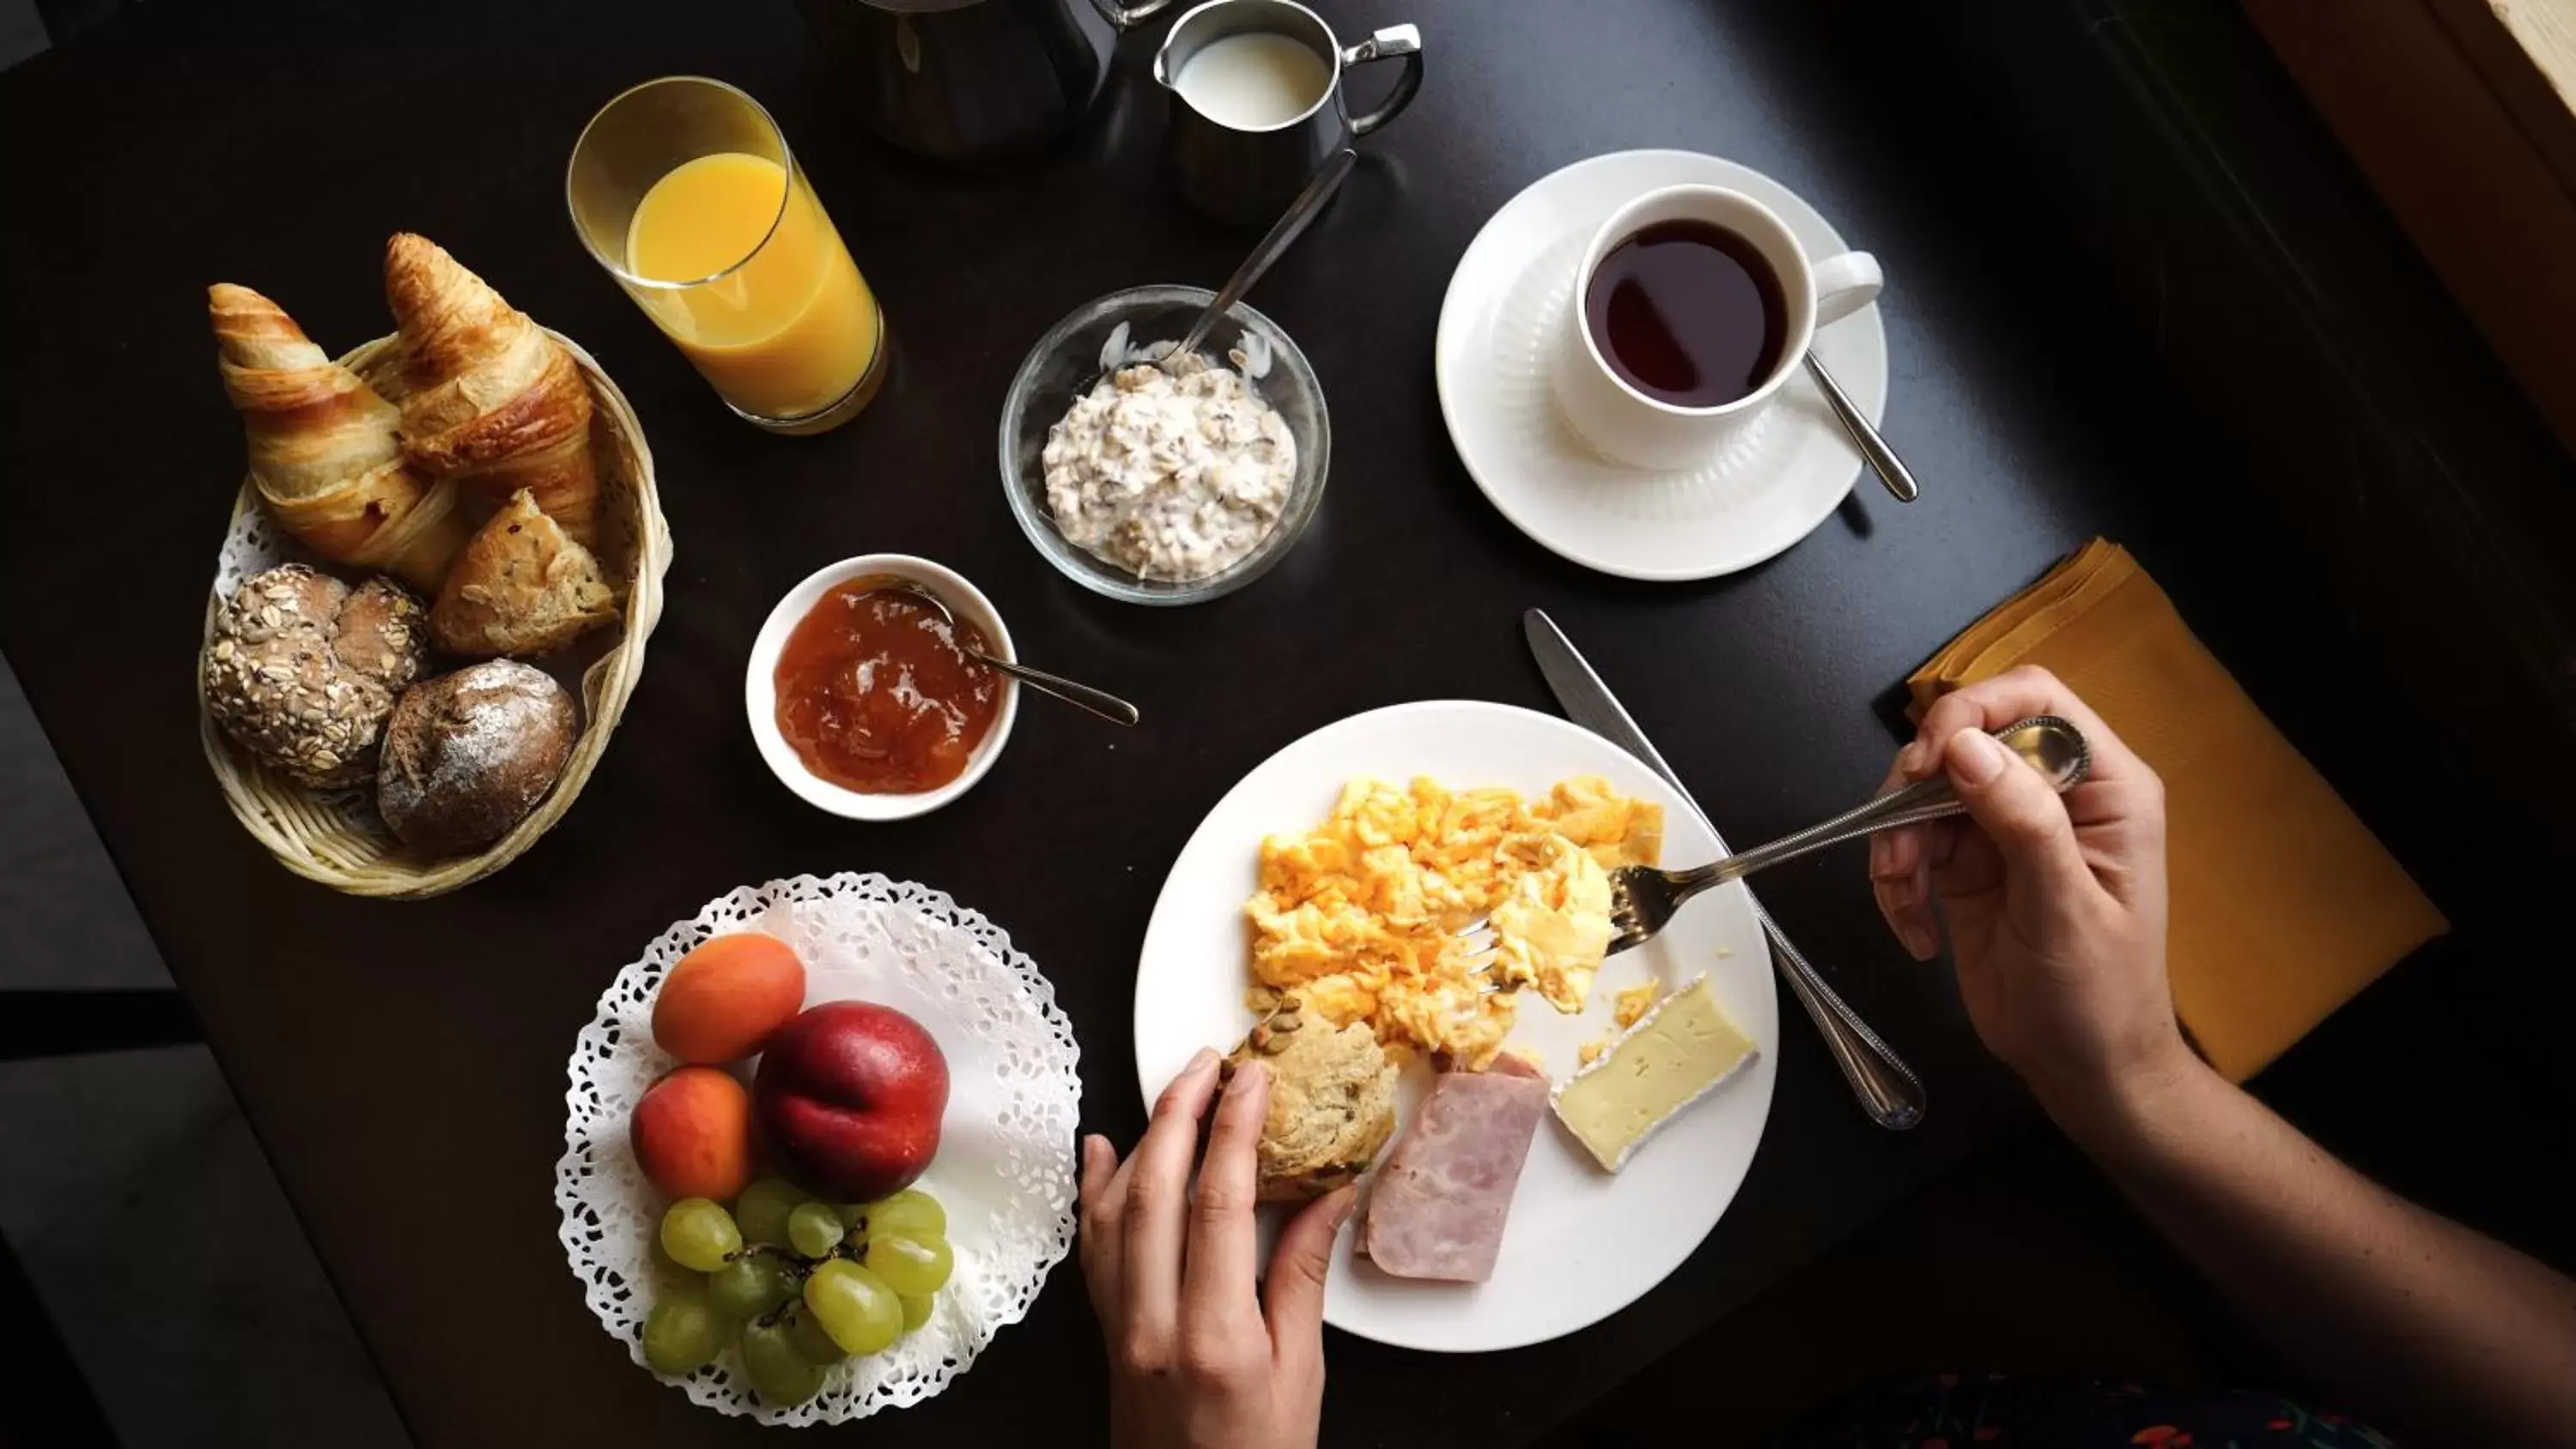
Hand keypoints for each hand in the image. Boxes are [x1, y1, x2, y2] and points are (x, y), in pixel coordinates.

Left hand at [1078, 1049, 1352, 1448]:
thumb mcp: (1302, 1375)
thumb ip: (1304, 1278)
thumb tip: (1327, 1193)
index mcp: (1214, 1338)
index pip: (1219, 1205)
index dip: (1235, 1129)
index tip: (1254, 1077)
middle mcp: (1154, 1326)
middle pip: (1155, 1191)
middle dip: (1182, 1112)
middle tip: (1212, 1061)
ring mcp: (1121, 1330)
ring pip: (1116, 1210)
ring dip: (1143, 1138)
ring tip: (1174, 1088)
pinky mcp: (1107, 1336)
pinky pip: (1092, 1247)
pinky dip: (1095, 1190)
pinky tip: (1103, 1149)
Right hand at [1868, 666, 2192, 1126]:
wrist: (2083, 1071)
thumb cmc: (2099, 997)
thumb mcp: (2065, 910)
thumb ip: (2022, 821)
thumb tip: (1964, 745)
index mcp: (2104, 788)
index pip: (2038, 701)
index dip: (1977, 711)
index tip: (1932, 757)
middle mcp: (2053, 794)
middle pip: (1966, 740)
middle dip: (1920, 787)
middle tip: (1898, 839)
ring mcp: (2005, 828)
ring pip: (1925, 791)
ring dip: (1898, 841)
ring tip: (1903, 898)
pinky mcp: (1965, 865)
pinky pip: (1910, 842)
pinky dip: (1896, 882)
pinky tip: (1914, 931)